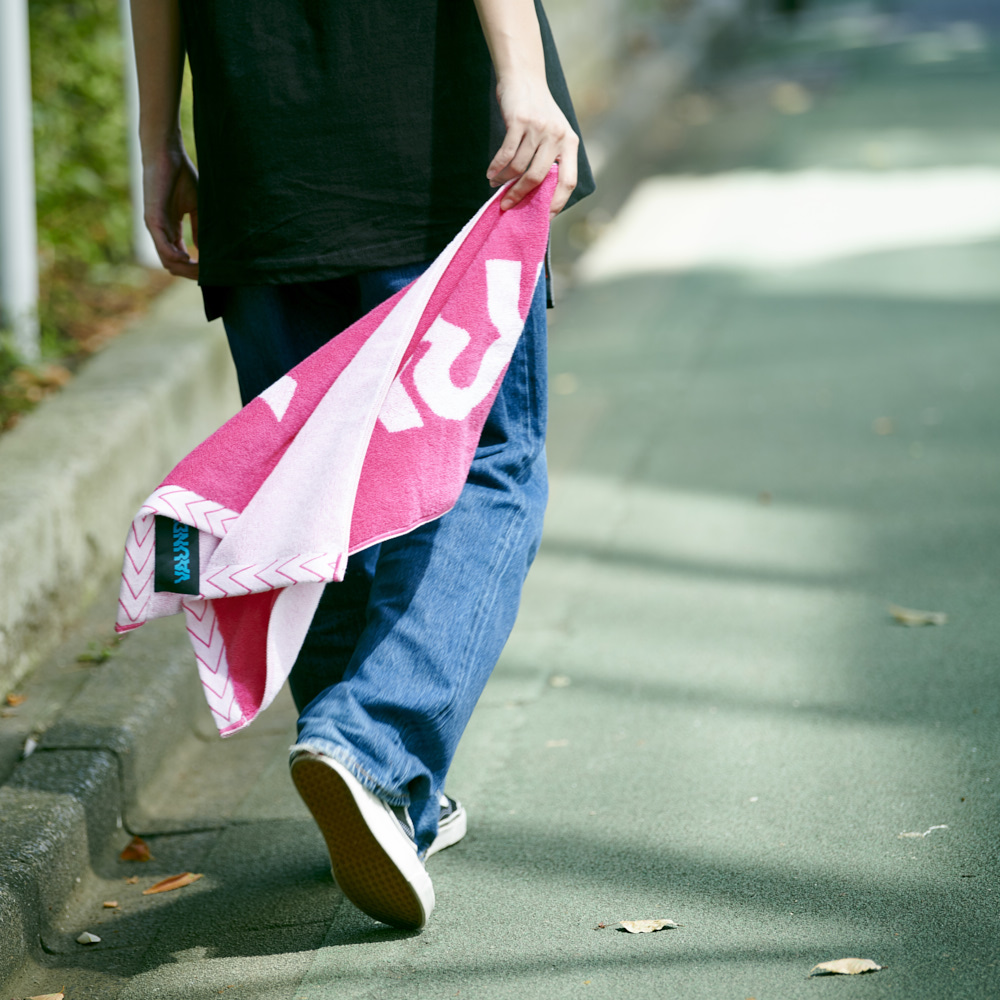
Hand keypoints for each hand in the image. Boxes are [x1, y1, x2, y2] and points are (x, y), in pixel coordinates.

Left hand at [142, 144, 198, 278]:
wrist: (167, 155)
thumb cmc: (181, 176)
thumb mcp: (196, 207)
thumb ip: (200, 229)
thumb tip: (205, 251)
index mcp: (171, 229)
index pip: (180, 258)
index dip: (196, 268)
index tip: (212, 271)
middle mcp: (161, 232)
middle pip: (174, 265)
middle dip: (192, 273)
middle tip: (209, 275)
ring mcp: (155, 227)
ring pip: (168, 261)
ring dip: (186, 269)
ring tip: (202, 269)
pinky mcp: (153, 220)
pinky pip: (163, 247)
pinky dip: (176, 257)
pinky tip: (190, 259)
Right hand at [487, 73, 578, 218]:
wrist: (525, 77)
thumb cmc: (537, 112)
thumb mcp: (553, 133)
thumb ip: (550, 158)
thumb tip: (536, 195)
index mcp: (570, 144)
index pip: (569, 181)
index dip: (557, 202)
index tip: (544, 217)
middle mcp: (558, 136)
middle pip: (538, 177)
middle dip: (520, 195)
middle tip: (507, 206)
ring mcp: (538, 128)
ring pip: (518, 167)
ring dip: (503, 180)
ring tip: (495, 185)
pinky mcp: (519, 121)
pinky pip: (506, 153)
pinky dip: (496, 167)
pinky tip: (490, 174)